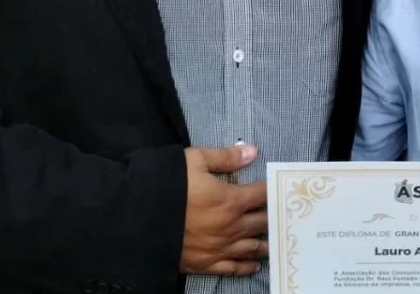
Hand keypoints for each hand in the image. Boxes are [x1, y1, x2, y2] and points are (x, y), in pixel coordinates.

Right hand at [179, 145, 268, 276]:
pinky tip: (255, 265)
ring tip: (275, 241)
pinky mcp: (205, 263)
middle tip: (281, 217)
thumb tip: (253, 152)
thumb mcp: (195, 160)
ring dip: (264, 243)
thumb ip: (226, 157)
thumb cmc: (167, 184)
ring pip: (251, 247)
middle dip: (271, 217)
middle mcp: (231, 226)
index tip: (281, 191)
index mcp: (231, 200)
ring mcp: (219, 248)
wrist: (137, 217)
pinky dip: (246, 266)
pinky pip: (232, 268)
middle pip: (261, 222)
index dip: (272, 191)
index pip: (261, 195)